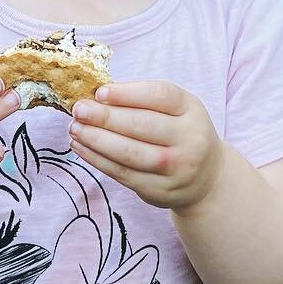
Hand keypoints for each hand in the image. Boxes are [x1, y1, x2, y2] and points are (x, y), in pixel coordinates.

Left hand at [67, 80, 222, 211]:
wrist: (206, 178)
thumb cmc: (179, 133)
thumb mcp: (175, 109)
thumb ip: (143, 100)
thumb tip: (95, 96)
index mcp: (191, 110)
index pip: (160, 96)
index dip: (128, 93)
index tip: (100, 92)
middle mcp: (190, 139)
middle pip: (143, 125)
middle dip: (106, 117)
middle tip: (79, 110)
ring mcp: (177, 168)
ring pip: (130, 153)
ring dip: (97, 140)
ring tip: (75, 128)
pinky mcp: (160, 191)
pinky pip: (123, 174)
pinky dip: (98, 160)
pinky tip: (82, 147)